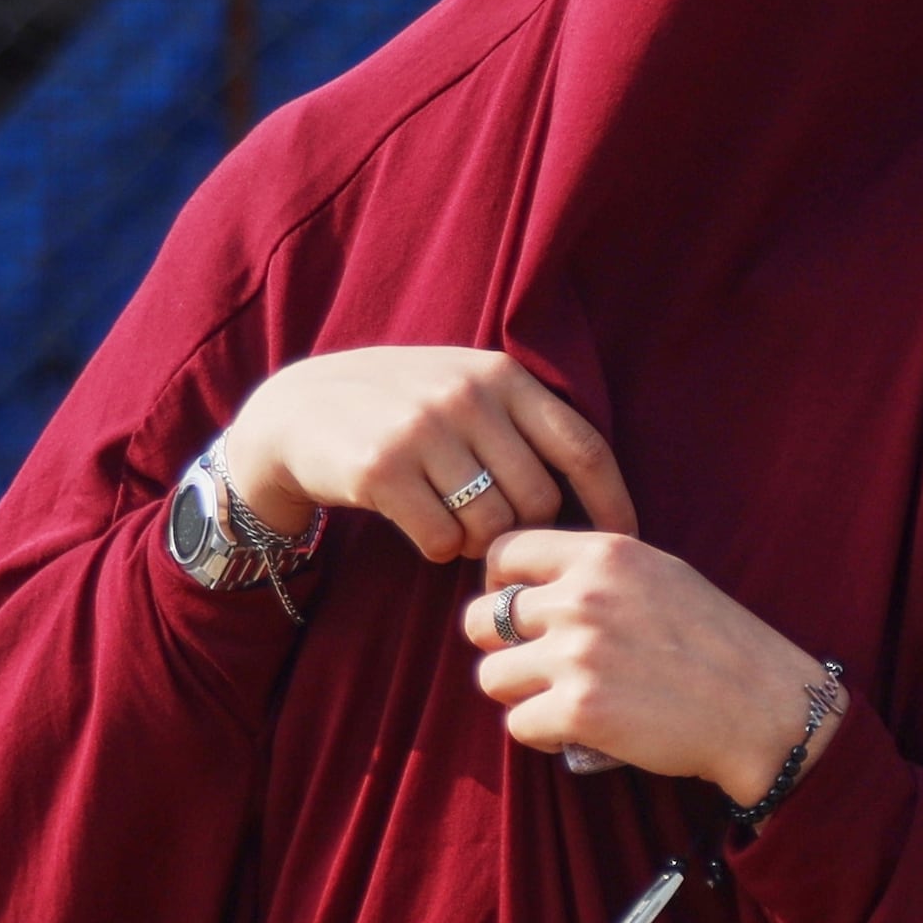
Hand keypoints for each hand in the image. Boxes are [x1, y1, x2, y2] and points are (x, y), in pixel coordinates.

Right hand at [217, 348, 636, 561]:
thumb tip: (596, 485)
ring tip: (450, 521)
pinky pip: (439, 541)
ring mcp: (423, 431)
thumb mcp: (464, 383)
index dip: (612, 501)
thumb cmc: (398, 405)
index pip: (583, 447)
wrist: (297, 409)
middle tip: (490, 526)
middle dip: (522, 529)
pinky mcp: (382, 470)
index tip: (626, 537)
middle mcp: (468, 396)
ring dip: (475, 542)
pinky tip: (417, 525)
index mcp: (502, 375)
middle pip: (539, 500)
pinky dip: (435, 548)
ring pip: (490, 527)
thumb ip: (521, 417)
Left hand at [463, 530, 839, 804]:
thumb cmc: (717, 644)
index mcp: (602, 555)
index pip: (503, 552)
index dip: (499, 585)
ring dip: (519, 695)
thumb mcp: (660, 575)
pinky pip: (517, 725)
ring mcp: (577, 655)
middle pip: (480, 619)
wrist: (764, 708)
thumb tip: (532, 585)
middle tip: (538, 666)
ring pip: (491, 677)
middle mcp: (582, 598)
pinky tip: (576, 733)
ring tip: (559, 701)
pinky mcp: (578, 712)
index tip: (521, 613)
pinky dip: (541, 735)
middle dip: (500, 647)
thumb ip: (597, 572)